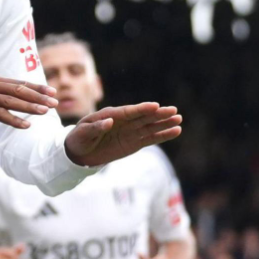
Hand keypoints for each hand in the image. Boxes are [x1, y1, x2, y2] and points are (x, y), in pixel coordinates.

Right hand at [0, 77, 57, 129]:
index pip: (20, 83)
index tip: (53, 92)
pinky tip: (26, 126)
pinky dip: (14, 120)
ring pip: (10, 101)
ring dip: (29, 107)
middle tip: (53, 103)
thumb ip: (6, 93)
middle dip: (37, 97)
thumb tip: (30, 97)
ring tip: (44, 112)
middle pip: (18, 90)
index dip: (37, 87)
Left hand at [63, 102, 181, 166]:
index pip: (129, 112)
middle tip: (174, 111)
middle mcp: (123, 122)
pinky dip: (162, 135)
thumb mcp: (83, 133)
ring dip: (164, 123)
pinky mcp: (134, 143)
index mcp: (110, 115)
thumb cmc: (79, 138)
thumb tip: (109, 121)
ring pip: (150, 127)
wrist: (79, 153)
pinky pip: (150, 139)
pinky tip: (175, 131)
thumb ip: (96, 127)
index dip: (142, 109)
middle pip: (143, 117)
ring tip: (179, 119)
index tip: (155, 106)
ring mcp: (130, 132)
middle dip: (158, 114)